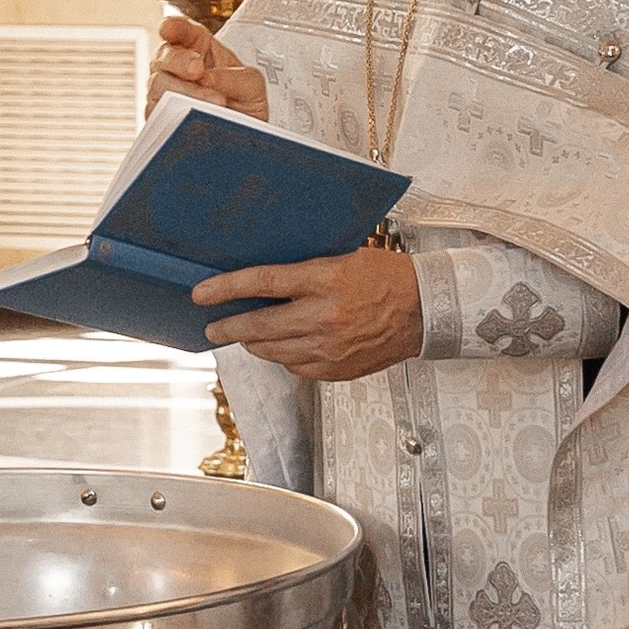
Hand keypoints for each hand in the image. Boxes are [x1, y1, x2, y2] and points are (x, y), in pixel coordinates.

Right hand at [148, 12, 267, 118]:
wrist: (245, 140)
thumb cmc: (245, 105)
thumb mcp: (252, 84)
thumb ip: (234, 77)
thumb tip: (207, 79)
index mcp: (198, 48)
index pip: (181, 30)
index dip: (173, 26)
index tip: (169, 28)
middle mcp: (177, 68)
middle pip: (163, 56)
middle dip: (178, 61)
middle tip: (198, 70)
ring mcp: (166, 92)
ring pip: (157, 85)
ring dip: (184, 92)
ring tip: (214, 102)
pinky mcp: (161, 118)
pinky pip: (157, 114)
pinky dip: (174, 115)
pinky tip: (193, 118)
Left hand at [193, 246, 422, 380]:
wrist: (426, 309)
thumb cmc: (388, 277)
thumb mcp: (344, 258)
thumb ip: (305, 270)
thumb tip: (264, 280)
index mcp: (326, 281)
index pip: (264, 282)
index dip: (227, 288)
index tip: (201, 294)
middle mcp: (325, 317)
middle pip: (260, 326)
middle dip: (229, 327)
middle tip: (212, 327)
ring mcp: (330, 348)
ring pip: (273, 351)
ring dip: (253, 343)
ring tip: (245, 335)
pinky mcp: (336, 370)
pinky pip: (295, 366)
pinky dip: (283, 356)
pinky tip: (283, 346)